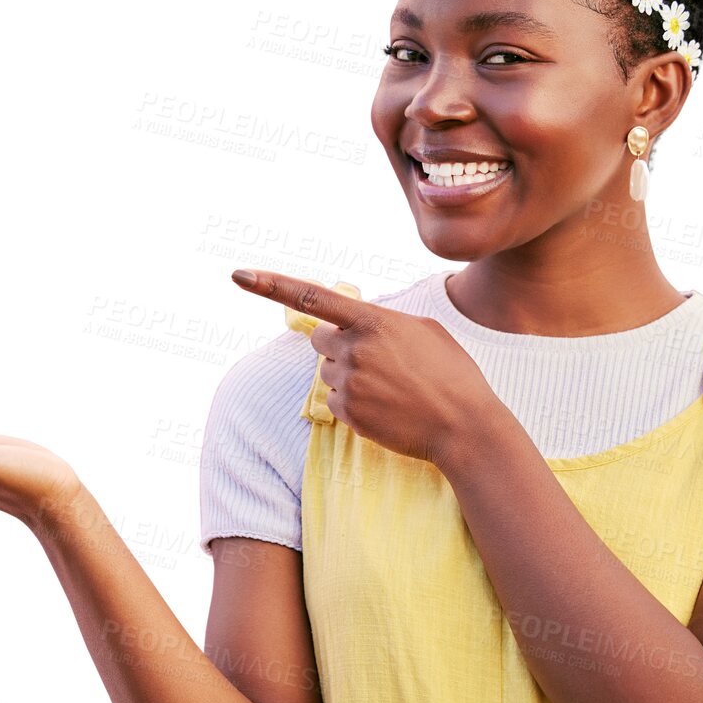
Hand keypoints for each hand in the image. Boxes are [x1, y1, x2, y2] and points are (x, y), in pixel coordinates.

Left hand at [230, 269, 494, 466]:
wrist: (464, 426)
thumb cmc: (452, 374)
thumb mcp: (425, 330)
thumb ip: (384, 321)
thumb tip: (359, 323)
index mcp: (373, 321)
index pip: (313, 296)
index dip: (271, 285)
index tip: (238, 275)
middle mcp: (355, 348)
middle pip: (319, 339)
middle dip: (338, 345)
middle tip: (376, 361)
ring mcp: (349, 381)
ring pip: (328, 371)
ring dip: (350, 375)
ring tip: (391, 387)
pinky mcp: (348, 412)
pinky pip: (336, 400)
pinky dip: (355, 403)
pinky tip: (386, 407)